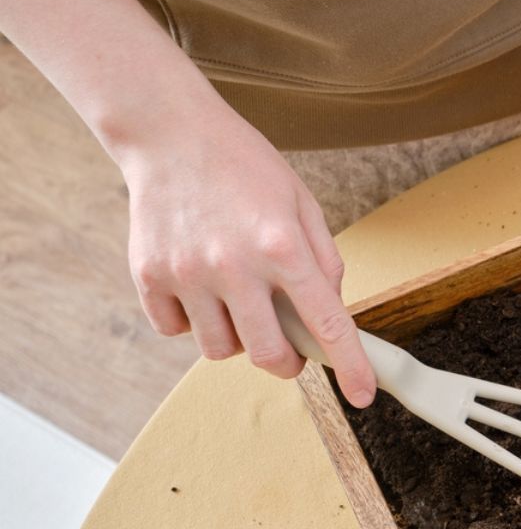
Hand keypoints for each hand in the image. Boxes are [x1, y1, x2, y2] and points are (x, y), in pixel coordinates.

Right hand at [121, 112, 376, 406]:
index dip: (350, 366)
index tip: (362, 395)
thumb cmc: (245, 167)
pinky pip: (176, 331)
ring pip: (220, 350)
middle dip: (288, 362)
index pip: (327, 323)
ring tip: (237, 298)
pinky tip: (199, 286)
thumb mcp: (302, 203)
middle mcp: (234, 265)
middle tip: (290, 347)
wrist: (171, 133)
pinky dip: (192, 321)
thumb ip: (324, 260)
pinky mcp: (149, 276)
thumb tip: (331, 312)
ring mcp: (188, 273)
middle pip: (270, 356)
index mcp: (283, 246)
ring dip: (238, 339)